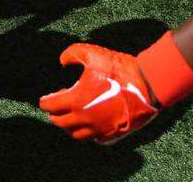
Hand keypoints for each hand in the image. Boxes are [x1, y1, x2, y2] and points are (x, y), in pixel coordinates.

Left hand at [39, 43, 158, 142]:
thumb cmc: (119, 69)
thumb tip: (62, 61)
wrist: (148, 85)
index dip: (45, 102)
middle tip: (54, 110)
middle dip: (54, 116)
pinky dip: (88, 133)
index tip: (44, 100)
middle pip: (61, 123)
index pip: (51, 106)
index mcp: (76, 100)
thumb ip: (71, 54)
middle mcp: (85, 118)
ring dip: (69, 127)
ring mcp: (99, 129)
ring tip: (69, 119)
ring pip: (76, 135)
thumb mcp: (92, 53)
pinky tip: (89, 125)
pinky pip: (95, 139)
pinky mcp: (113, 134)